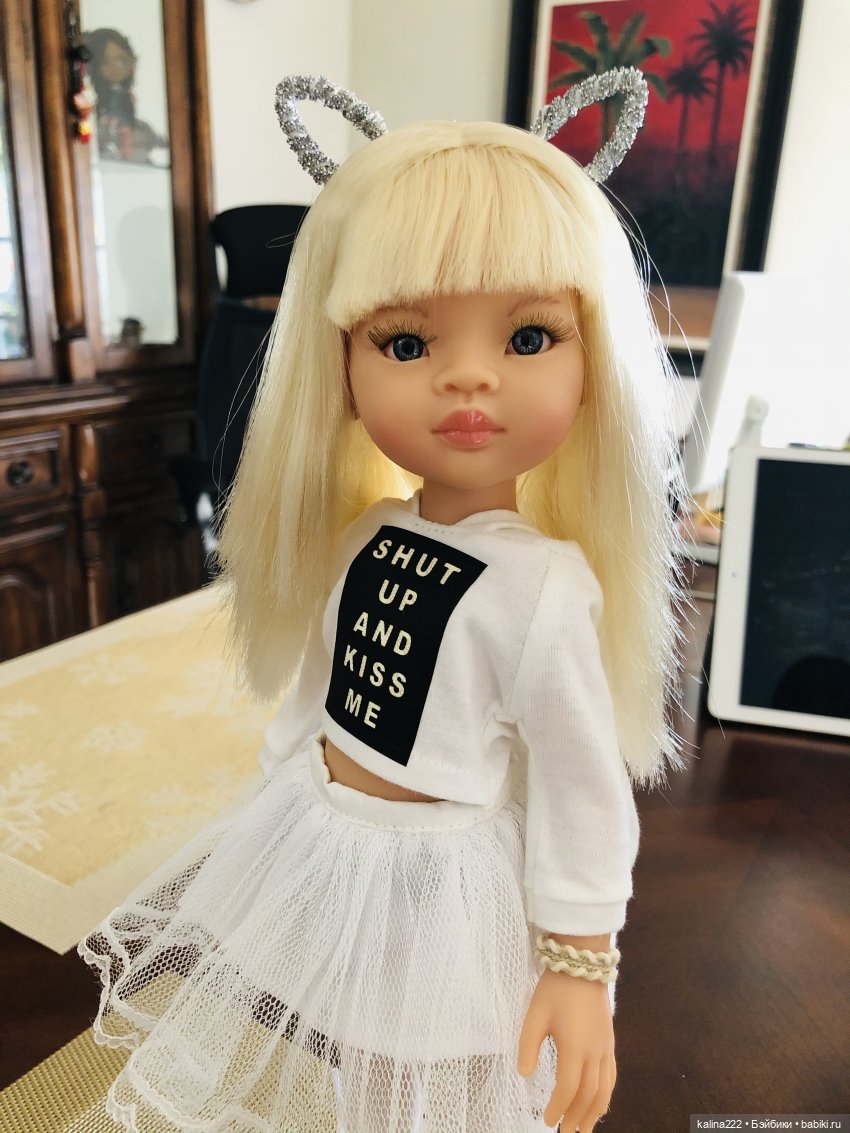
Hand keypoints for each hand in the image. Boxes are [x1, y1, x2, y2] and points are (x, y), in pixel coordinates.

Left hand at [517, 968, 615, 1131]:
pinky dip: (606, 1094)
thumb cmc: (555, 988)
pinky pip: (612, 1075)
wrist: (582, 963)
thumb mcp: (534, 1015)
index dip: (558, 1107)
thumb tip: (525, 1074)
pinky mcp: (610, 1040)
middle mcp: (595, 1051)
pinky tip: (599, 1102)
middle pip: (589, 1094)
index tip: (546, 1120)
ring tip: (585, 1128)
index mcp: (574, 1047)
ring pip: (605, 1088)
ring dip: (595, 1111)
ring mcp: (606, 1046)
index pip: (568, 1088)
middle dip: (577, 1117)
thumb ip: (528, 1046)